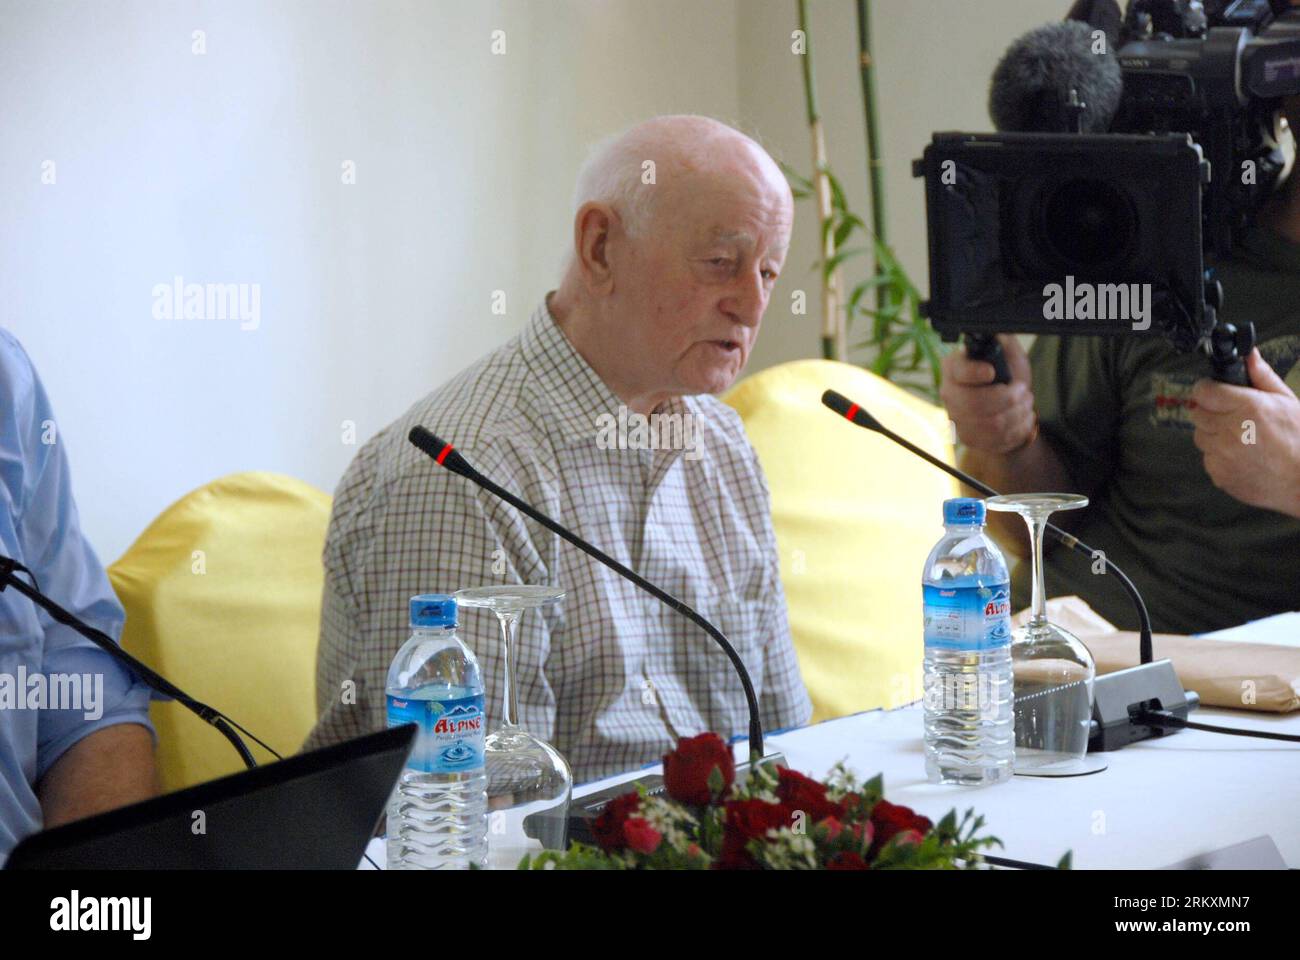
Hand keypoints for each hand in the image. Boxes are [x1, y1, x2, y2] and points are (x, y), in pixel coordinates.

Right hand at [939, 334, 1035, 454]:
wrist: (1009, 406)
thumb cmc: (1006, 376)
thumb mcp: (1009, 352)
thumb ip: (1003, 341)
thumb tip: (998, 335)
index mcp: (954, 368)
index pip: (958, 372)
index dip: (975, 373)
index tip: (992, 372)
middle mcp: (949, 393)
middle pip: (975, 403)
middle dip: (1009, 398)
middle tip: (1023, 391)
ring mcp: (956, 418)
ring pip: (991, 424)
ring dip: (1018, 413)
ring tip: (1025, 404)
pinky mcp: (968, 437)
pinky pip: (997, 439)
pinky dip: (1018, 428)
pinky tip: (1021, 419)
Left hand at [1190, 349, 1299, 517]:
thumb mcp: (1287, 402)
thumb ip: (1262, 377)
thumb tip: (1248, 355)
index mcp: (1248, 408)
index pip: (1204, 391)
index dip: (1208, 389)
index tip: (1214, 391)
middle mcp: (1231, 430)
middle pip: (1197, 413)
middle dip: (1211, 412)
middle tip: (1232, 417)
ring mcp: (1222, 455)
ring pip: (1200, 437)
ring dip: (1213, 435)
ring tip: (1241, 438)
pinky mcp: (1219, 474)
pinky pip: (1207, 459)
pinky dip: (1219, 457)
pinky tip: (1242, 456)